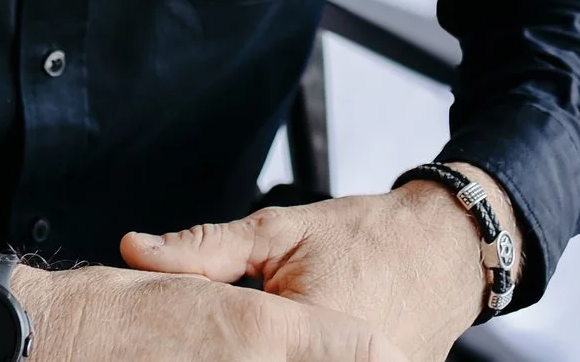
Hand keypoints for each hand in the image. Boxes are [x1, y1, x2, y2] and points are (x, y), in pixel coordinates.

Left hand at [117, 164, 520, 361]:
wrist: (445, 249)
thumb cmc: (363, 235)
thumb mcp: (280, 231)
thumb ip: (205, 248)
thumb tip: (134, 250)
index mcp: (308, 326)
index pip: (239, 351)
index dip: (206, 349)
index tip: (179, 344)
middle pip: (264, 361)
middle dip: (238, 352)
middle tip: (213, 342)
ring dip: (270, 358)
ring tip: (264, 343)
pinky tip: (289, 352)